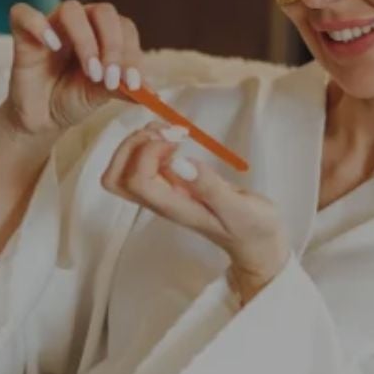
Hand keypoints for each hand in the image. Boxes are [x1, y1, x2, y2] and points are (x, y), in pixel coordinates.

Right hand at [0, 1, 145, 140]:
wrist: (42, 118)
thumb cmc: (73, 99)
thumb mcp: (101, 96)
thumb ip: (123, 88)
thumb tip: (151, 92)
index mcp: (104, 33)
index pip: (125, 28)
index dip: (132, 53)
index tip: (134, 84)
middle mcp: (81, 23)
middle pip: (103, 12)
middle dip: (113, 46)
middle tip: (111, 78)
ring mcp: (51, 25)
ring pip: (71, 9)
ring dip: (86, 40)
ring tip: (91, 72)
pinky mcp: (23, 34)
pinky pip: (24, 13)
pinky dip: (39, 25)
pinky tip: (52, 46)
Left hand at [101, 122, 289, 301]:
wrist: (257, 243)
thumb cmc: (253, 227)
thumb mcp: (240, 208)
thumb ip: (211, 188)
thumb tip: (180, 164)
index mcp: (174, 208)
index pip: (136, 180)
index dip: (148, 152)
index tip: (179, 140)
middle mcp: (160, 202)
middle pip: (116, 177)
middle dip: (133, 145)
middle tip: (166, 131)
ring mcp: (162, 194)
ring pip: (123, 169)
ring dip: (139, 142)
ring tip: (171, 130)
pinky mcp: (169, 185)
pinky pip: (140, 163)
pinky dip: (150, 143)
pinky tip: (175, 137)